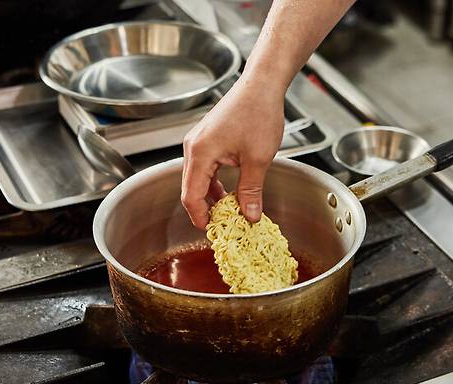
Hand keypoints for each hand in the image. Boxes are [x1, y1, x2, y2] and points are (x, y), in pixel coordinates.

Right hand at [181, 74, 284, 228]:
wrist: (262, 85)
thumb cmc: (259, 112)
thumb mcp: (258, 159)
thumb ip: (251, 191)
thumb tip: (249, 216)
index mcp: (200, 153)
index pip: (191, 196)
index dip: (200, 217)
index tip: (212, 230)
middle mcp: (193, 147)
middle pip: (191, 188)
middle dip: (205, 209)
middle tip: (223, 224)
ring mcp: (198, 141)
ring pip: (197, 179)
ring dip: (210, 196)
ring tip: (228, 210)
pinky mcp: (206, 138)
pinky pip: (204, 167)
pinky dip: (213, 182)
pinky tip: (227, 191)